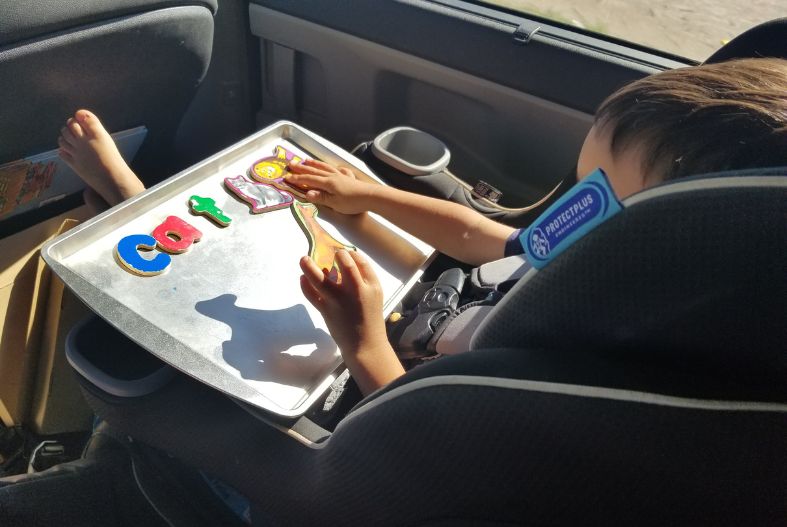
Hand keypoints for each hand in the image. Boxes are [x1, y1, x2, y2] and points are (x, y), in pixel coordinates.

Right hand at [286, 159, 375, 214]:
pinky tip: (334, 168)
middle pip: (315, 171)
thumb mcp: (334, 203)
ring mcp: (341, 176)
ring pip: (325, 167)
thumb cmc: (352, 202)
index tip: (287, 177)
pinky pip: (339, 170)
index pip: (309, 180)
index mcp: (327, 183)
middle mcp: (333, 176)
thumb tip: (307, 193)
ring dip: (315, 164)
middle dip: (302, 168)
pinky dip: (334, 168)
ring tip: (307, 160)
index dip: (297, 179)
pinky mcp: (349, 178)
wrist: (371, 197)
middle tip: (291, 164)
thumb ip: (320, 197)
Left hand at [299, 250, 404, 393]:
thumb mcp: (375, 295)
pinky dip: (304, 285)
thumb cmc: (370, 318)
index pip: (360, 261)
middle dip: (337, 255)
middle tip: (329, 252)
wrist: (365, 345)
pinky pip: (311, 295)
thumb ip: (363, 279)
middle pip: (345, 265)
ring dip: (309, 266)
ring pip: (320, 279)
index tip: (342, 252)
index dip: (349, 253)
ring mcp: (339, 301)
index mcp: (371, 286)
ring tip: (303, 259)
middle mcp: (356, 291)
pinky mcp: (326, 311)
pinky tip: (302, 278)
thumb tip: (344, 262)